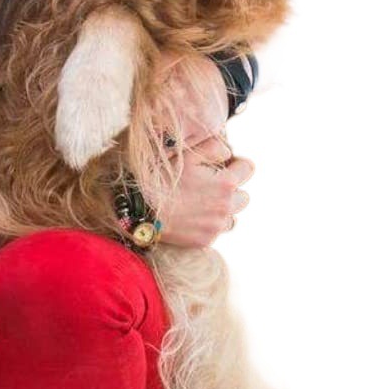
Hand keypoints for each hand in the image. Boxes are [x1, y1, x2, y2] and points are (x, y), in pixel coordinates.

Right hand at [142, 52, 252, 247]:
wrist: (138, 208)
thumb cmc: (160, 177)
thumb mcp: (187, 154)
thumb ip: (214, 147)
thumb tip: (228, 153)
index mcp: (226, 183)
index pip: (248, 169)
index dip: (236, 164)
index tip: (222, 166)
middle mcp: (226, 207)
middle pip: (244, 196)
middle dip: (230, 189)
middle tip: (208, 185)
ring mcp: (215, 227)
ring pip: (232, 217)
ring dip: (222, 210)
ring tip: (199, 203)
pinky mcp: (205, 241)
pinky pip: (215, 231)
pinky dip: (207, 224)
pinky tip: (189, 216)